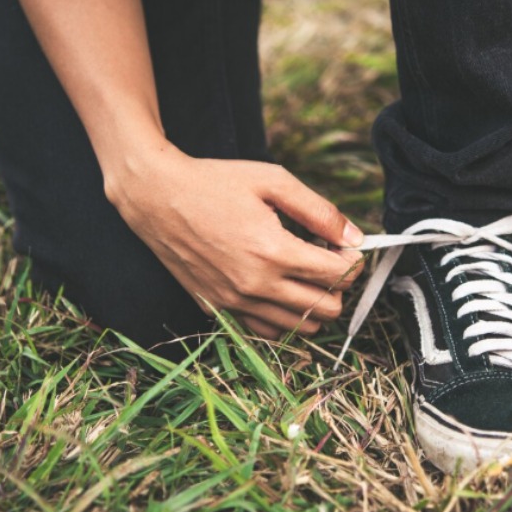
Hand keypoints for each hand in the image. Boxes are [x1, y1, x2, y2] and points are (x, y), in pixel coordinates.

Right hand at [107, 147, 363, 338]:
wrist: (156, 196)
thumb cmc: (215, 182)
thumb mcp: (273, 181)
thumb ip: (319, 212)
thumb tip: (355, 237)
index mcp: (272, 251)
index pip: (339, 275)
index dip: (353, 261)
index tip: (345, 247)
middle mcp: (255, 285)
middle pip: (327, 309)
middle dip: (338, 285)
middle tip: (326, 259)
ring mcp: (235, 302)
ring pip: (300, 328)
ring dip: (313, 303)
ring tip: (302, 273)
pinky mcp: (217, 309)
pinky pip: (266, 330)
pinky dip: (283, 316)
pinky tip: (278, 287)